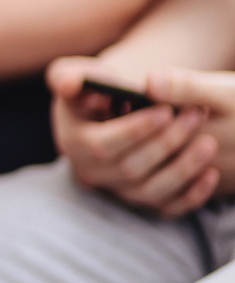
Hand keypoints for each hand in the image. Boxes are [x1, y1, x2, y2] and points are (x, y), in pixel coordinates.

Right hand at [48, 58, 226, 215]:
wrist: (115, 110)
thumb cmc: (98, 86)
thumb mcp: (79, 74)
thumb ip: (72, 74)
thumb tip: (73, 84)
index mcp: (72, 142)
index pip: (102, 145)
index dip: (135, 130)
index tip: (165, 110)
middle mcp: (90, 172)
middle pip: (130, 168)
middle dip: (166, 142)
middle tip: (196, 115)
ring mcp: (116, 190)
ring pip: (151, 190)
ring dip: (183, 167)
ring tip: (207, 141)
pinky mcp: (142, 202)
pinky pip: (168, 208)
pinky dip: (192, 195)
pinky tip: (210, 173)